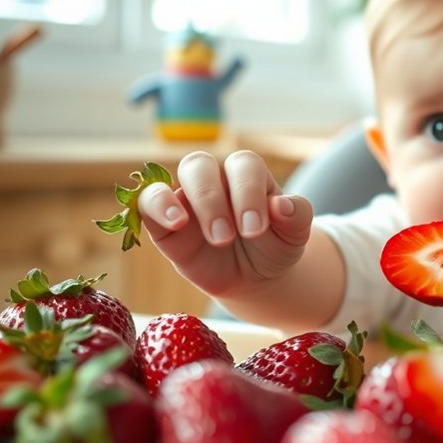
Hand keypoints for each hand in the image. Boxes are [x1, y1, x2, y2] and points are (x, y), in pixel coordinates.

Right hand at [137, 150, 313, 297]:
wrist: (255, 278)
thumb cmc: (274, 246)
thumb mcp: (294, 235)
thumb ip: (296, 216)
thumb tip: (282, 205)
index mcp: (248, 175)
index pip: (243, 166)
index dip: (248, 192)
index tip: (256, 229)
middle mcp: (215, 179)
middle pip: (202, 164)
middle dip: (214, 199)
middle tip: (229, 237)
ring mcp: (187, 199)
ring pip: (174, 179)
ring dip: (190, 204)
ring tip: (210, 236)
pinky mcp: (163, 223)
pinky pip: (146, 202)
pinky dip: (156, 206)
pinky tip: (176, 223)